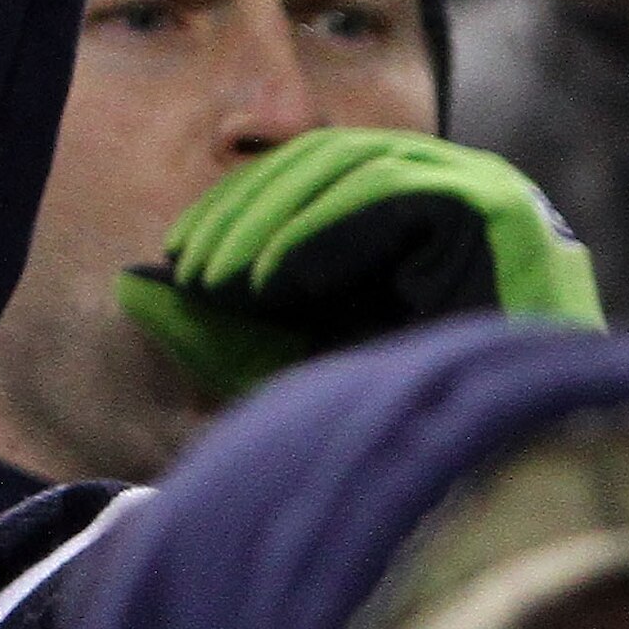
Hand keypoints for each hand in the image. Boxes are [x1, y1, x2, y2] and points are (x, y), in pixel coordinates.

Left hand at [111, 127, 601, 408]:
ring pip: (348, 169)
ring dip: (269, 223)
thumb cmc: (406, 417)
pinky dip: (318, 235)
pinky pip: (387, 196)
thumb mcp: (288, 360)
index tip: (177, 261)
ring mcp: (488, 192)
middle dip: (241, 211)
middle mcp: (461, 186)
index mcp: (420, 206)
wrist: (501, 468)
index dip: (237, 208)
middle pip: (324, 160)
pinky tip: (272, 284)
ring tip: (219, 283)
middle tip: (188, 270)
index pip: (312, 171)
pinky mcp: (499, 211)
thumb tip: (127, 284)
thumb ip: (217, 323)